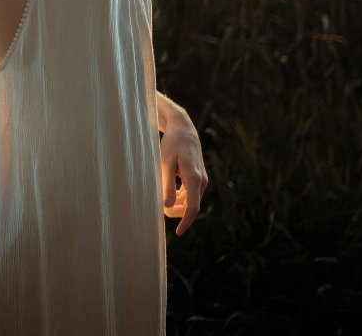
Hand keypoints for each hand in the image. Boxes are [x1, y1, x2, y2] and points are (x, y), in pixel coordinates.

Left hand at [161, 119, 207, 235]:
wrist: (183, 129)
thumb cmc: (172, 145)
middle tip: (159, 208)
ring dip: (177, 204)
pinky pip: (190, 193)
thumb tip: (166, 207)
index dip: (185, 222)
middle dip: (176, 212)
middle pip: (190, 206)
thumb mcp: (165, 163)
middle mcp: (201, 180)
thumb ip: (167, 185)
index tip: (178, 233)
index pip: (192, 207)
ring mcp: (202, 179)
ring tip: (161, 196)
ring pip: (190, 200)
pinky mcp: (199, 177)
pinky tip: (168, 190)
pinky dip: (180, 197)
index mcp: (194, 178)